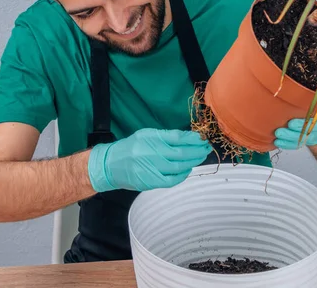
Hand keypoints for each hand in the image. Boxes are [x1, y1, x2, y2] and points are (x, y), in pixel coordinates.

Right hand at [87, 128, 212, 191]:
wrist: (110, 165)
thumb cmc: (130, 148)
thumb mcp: (145, 135)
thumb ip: (164, 136)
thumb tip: (187, 138)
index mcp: (150, 138)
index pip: (177, 137)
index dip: (192, 138)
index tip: (201, 138)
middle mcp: (150, 152)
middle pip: (181, 152)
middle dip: (197, 150)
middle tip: (206, 147)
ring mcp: (150, 168)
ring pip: (179, 166)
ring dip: (193, 161)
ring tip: (201, 156)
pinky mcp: (150, 181)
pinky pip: (172, 180)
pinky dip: (182, 175)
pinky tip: (188, 169)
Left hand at [274, 104, 316, 149]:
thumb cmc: (316, 108)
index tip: (312, 112)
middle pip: (313, 127)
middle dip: (301, 126)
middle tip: (290, 123)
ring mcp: (314, 135)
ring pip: (303, 138)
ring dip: (290, 136)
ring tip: (278, 133)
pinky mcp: (305, 142)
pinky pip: (296, 145)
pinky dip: (286, 144)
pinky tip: (278, 142)